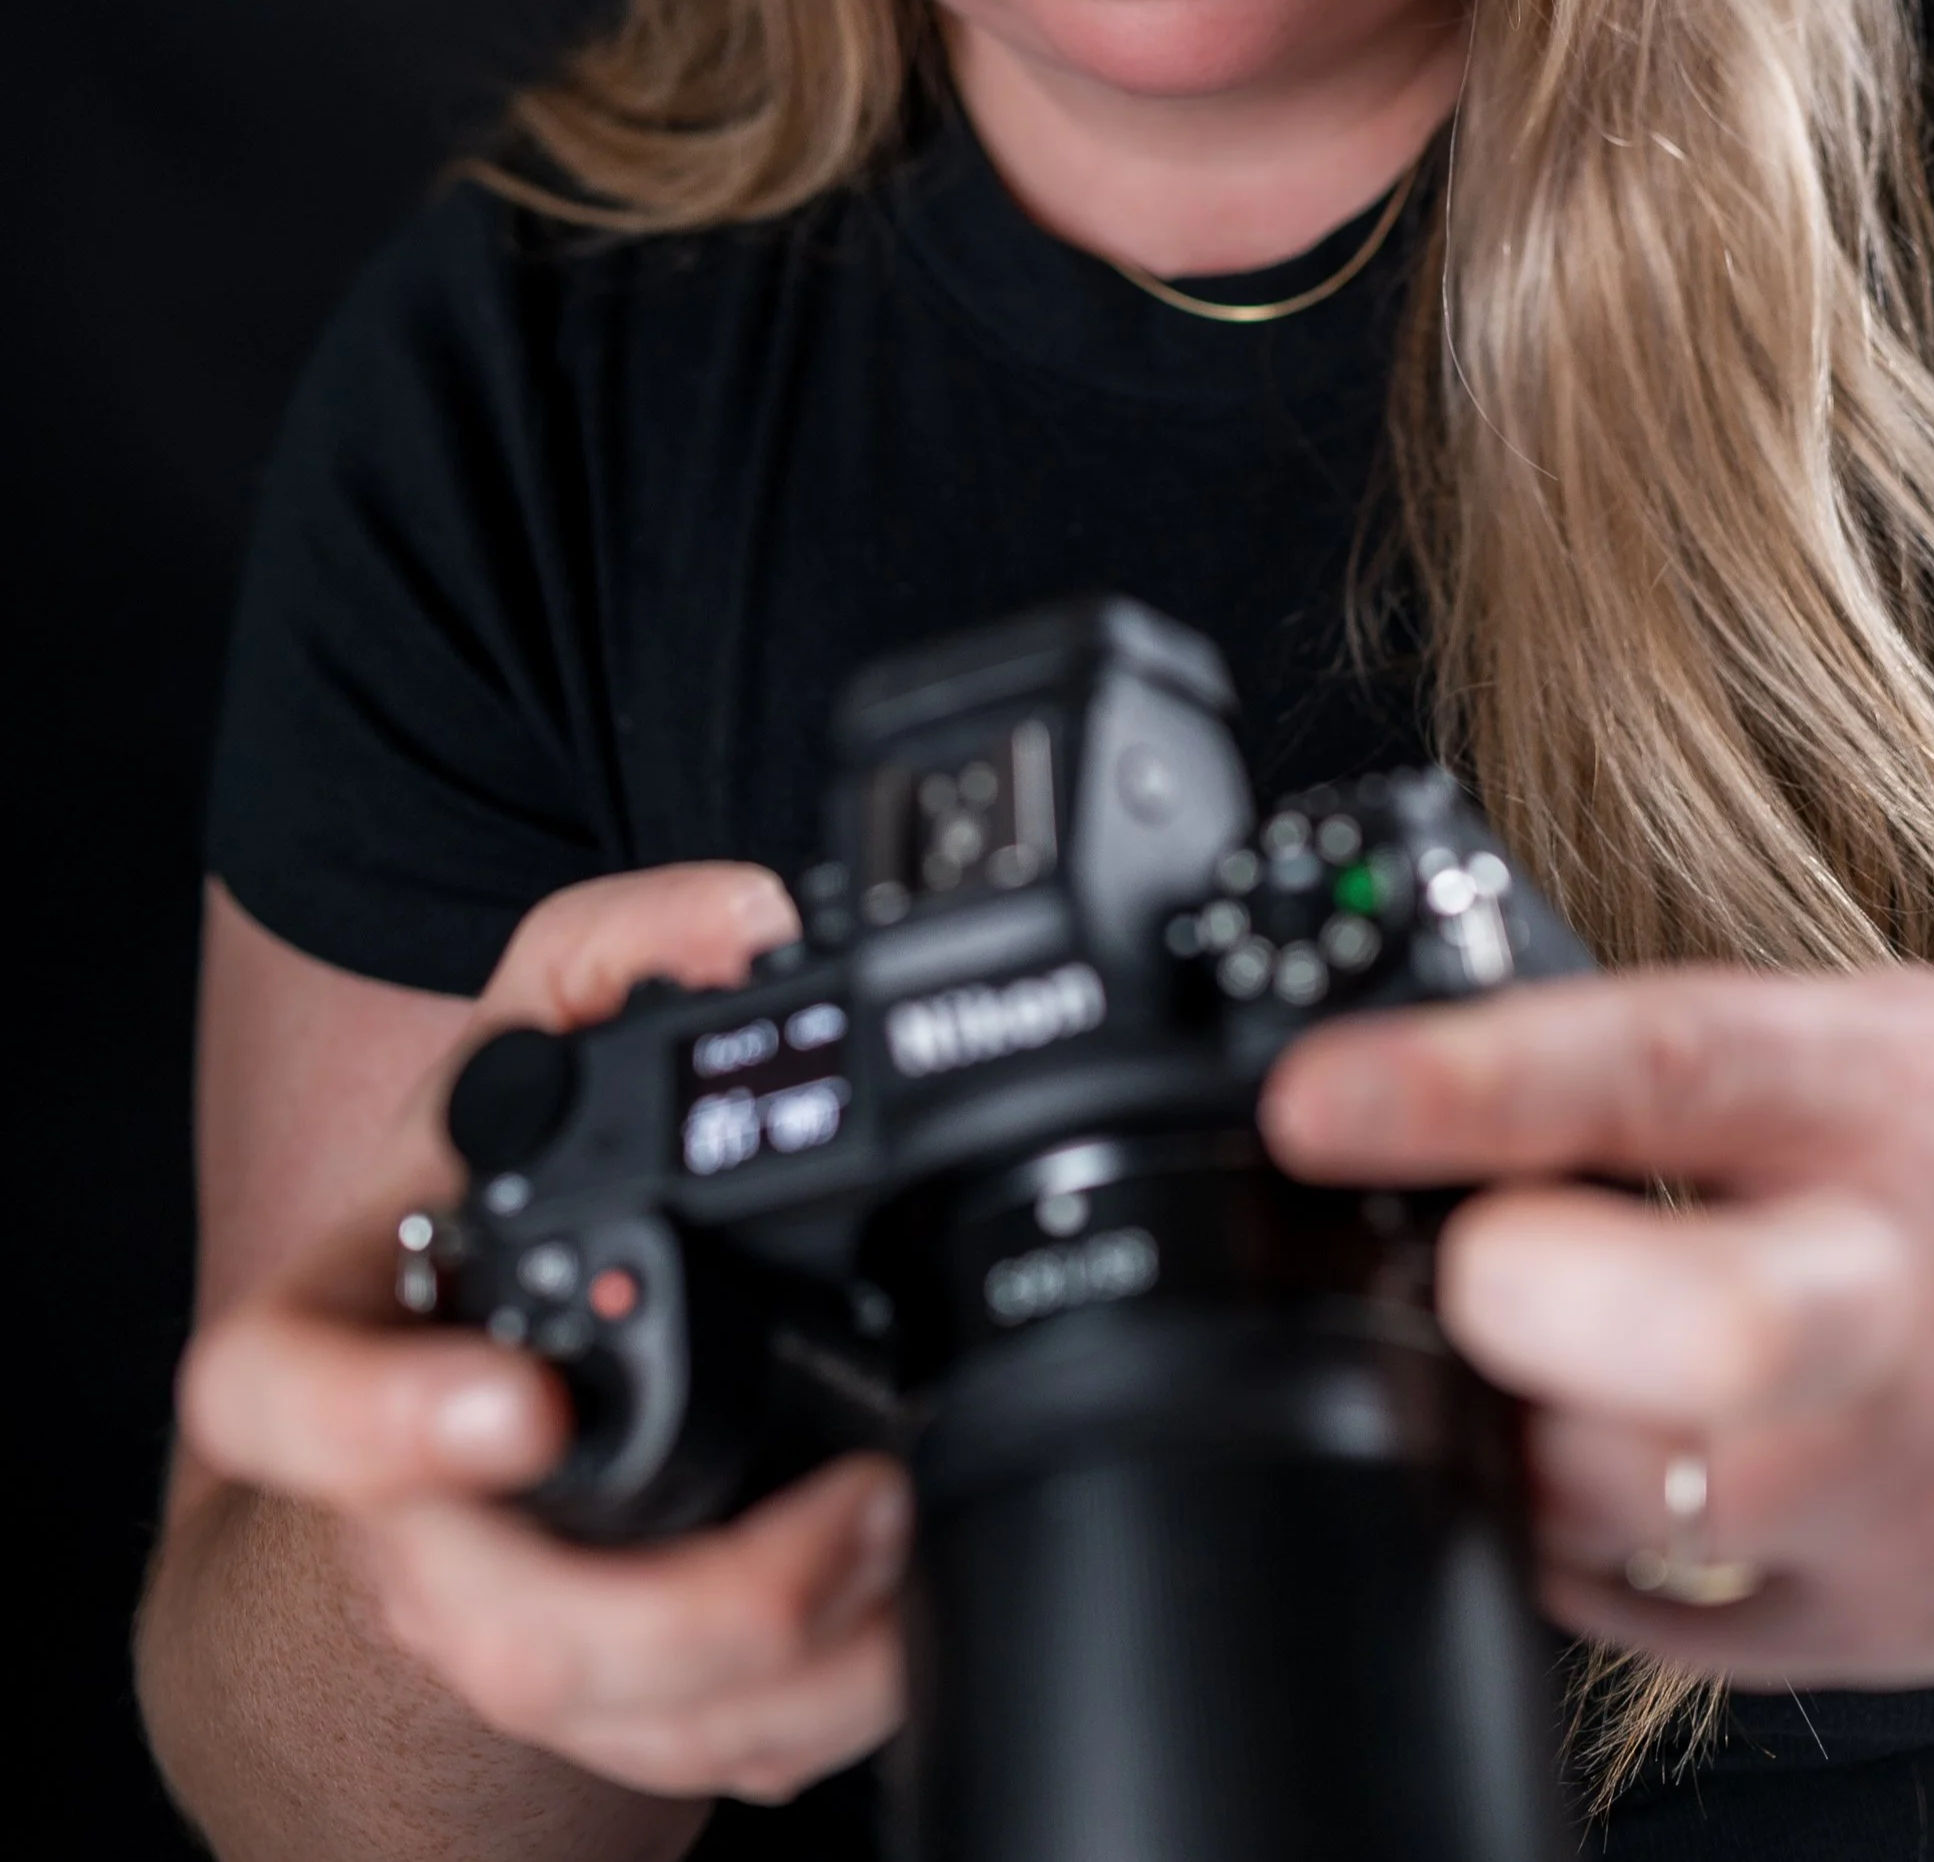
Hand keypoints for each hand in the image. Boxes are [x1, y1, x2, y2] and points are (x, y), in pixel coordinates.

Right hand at [179, 865, 910, 1802]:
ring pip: (606, 1726)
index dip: (381, 1420)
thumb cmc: (484, 1205)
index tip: (525, 1410)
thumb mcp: (529, 1036)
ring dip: (784, 1671)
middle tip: (855, 1510)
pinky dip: (806, 1719)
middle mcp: (406, 1509)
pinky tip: (892, 1633)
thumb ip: (619, 945)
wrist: (446, 1383)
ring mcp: (492, 1621)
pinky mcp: (594, 1698)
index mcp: (350, 1333)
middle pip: (494, 1629)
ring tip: (909, 1551)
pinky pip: (686, 1763)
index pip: (278, 1393)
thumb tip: (746, 915)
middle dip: (691, 1608)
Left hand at [1261, 963, 1933, 1687]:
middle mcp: (1902, 1299)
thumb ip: (1673, 1055)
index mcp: (1888, 1101)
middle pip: (1700, 1334)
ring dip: (1514, 1418)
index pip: (1666, 1072)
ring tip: (1538, 1344)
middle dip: (1530, 1301)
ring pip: (1625, 1494)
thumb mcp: (1869, 1038)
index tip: (1314, 1106)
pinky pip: (1633, 1607)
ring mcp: (1893, 1487)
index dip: (1469, 1090)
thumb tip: (1421, 1079)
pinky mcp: (1869, 1625)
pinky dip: (1565, 1528)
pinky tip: (1600, 1439)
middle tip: (1468, 1267)